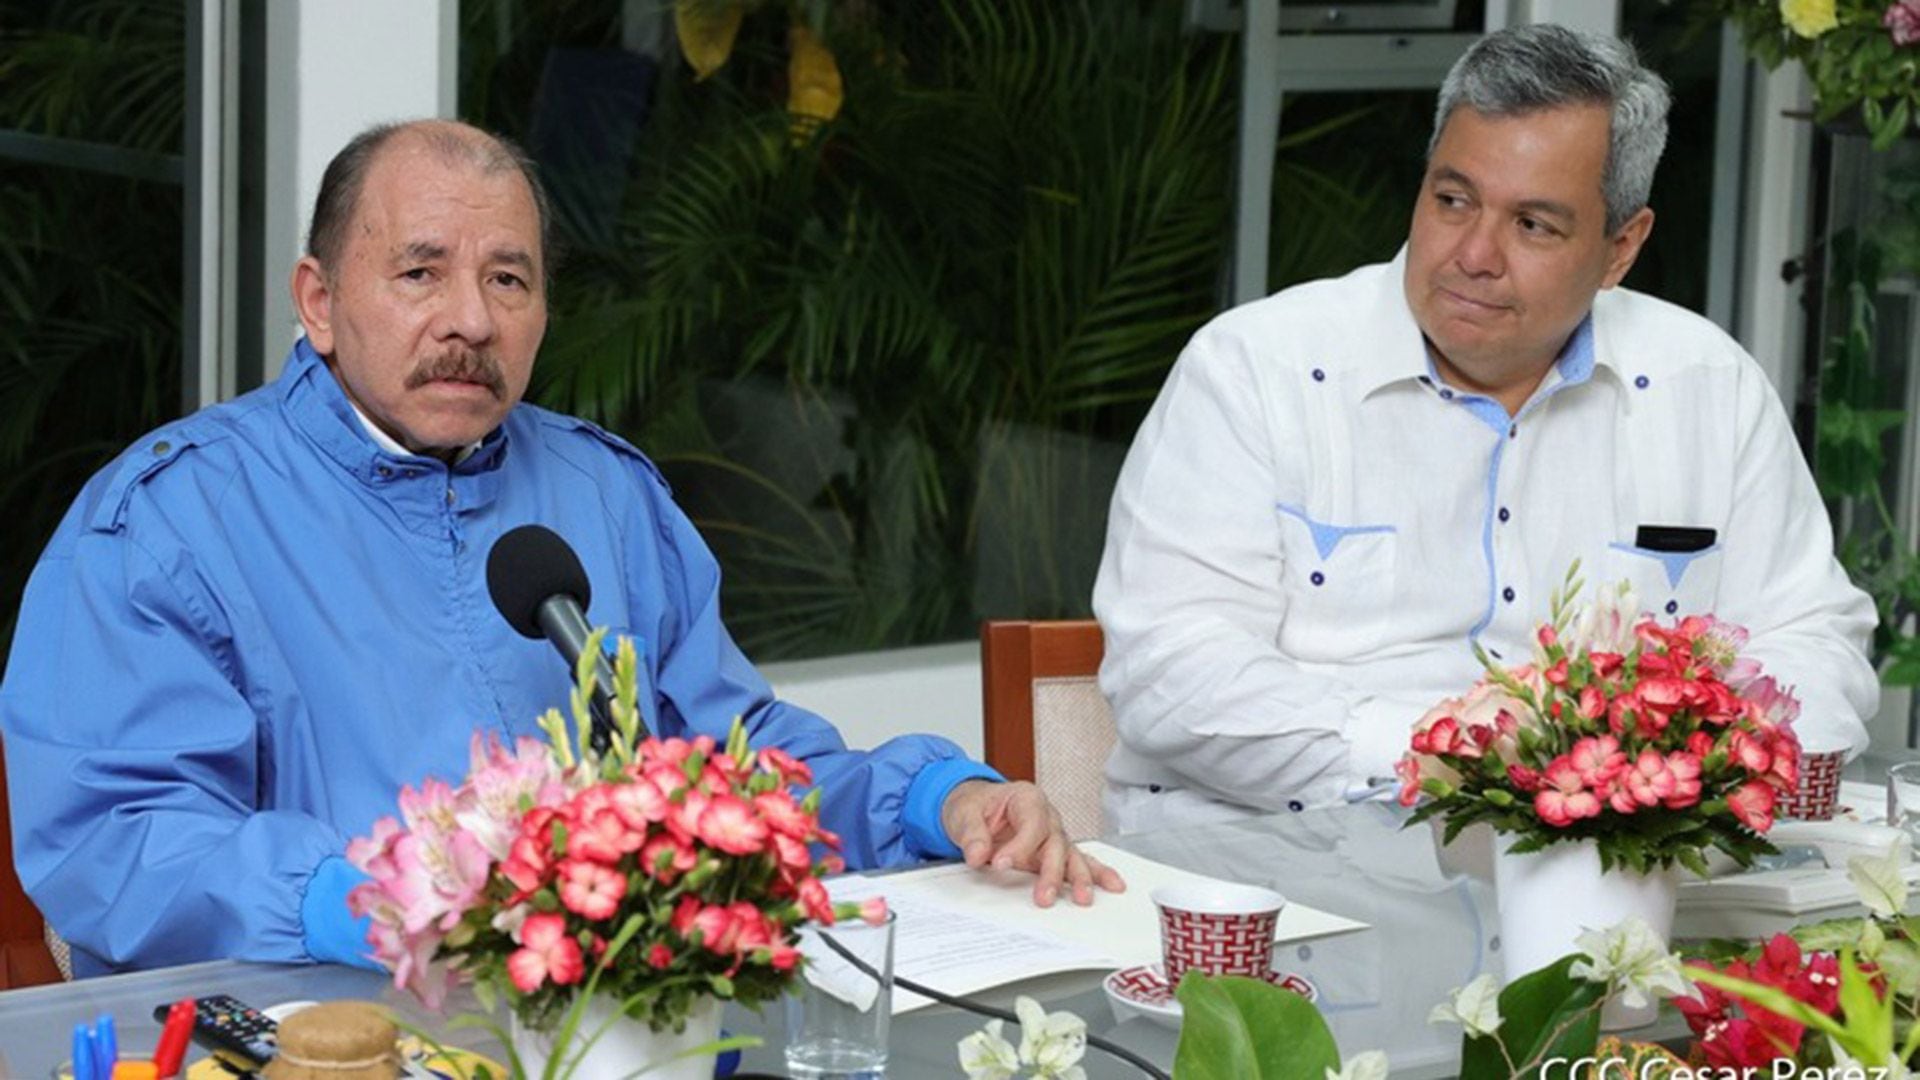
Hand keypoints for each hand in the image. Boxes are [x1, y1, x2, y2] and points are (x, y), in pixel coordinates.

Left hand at [939, 779, 1126, 907]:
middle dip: (1051, 872)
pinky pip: (1078, 861)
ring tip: (1083, 897)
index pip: (1032, 823)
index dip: (1020, 845)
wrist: (978, 807)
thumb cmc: (975, 806)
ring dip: (1079, 877)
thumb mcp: (964, 813)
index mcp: (1026, 799)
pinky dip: (1096, 873)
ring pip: (1072, 855)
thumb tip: (978, 854)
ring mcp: (1053, 836)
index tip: (1002, 863)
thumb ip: (971, 833)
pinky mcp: (1054, 853)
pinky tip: (1112, 885)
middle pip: (1056, 843)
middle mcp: (1046, 816)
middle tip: (1043, 896)